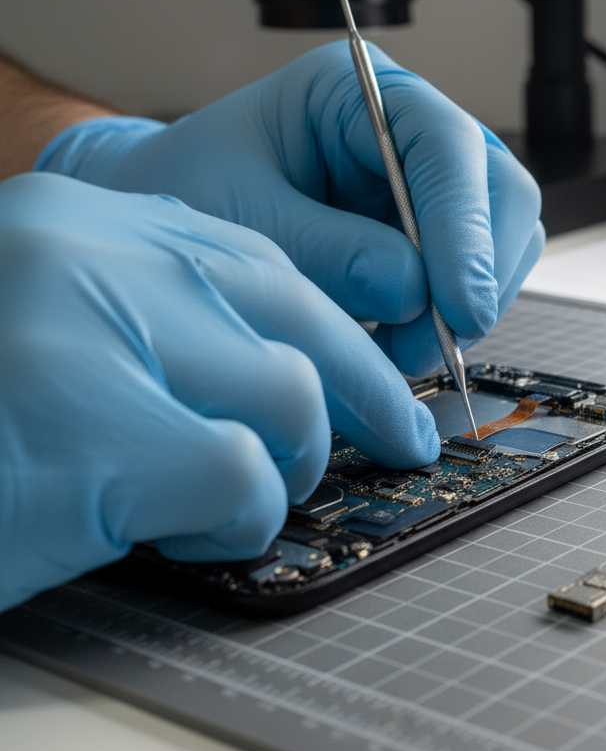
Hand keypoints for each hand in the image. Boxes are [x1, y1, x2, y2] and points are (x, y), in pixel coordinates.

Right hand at [0, 174, 438, 611]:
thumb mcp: (61, 333)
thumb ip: (163, 323)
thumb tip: (295, 371)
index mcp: (79, 222)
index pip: (261, 265)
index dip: (342, 333)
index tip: (389, 387)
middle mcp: (85, 255)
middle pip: (296, 322)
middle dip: (361, 397)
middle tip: (398, 445)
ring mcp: (87, 334)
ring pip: (286, 400)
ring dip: (275, 472)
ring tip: (218, 500)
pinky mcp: (93, 431)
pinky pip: (242, 478)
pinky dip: (232, 522)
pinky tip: (176, 528)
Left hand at [35, 41, 543, 377]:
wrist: (172, 232)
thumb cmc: (192, 198)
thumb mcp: (240, 222)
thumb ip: (328, 252)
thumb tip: (412, 292)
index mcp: (357, 92)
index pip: (446, 146)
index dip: (464, 226)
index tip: (457, 306)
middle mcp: (410, 130)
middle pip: (500, 192)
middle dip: (477, 275)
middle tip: (433, 346)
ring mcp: (431, 184)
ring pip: (503, 241)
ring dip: (467, 308)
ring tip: (399, 352)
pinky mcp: (437, 236)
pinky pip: (478, 279)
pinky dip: (450, 323)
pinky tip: (398, 345)